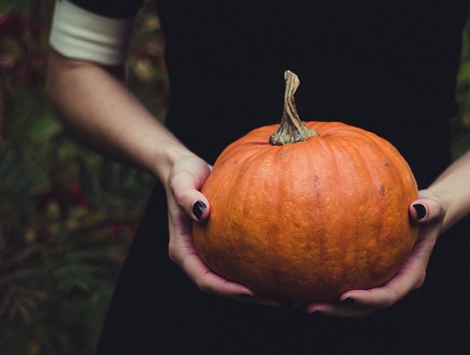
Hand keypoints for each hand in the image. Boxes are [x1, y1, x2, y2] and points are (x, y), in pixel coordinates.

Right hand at [164, 153, 279, 305]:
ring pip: (233, 279)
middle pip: (222, 287)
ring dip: (258, 289)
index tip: (250, 291)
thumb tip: (202, 212)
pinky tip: (284, 268)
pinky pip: (242, 263)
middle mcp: (196, 257)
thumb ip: (186, 196)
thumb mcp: (181, 181)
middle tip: (279, 300)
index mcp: (182, 251)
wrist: (187, 168)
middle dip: (249, 297)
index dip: (226, 289)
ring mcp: (210, 253)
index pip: (204, 279)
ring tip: (288, 293)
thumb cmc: (183, 174)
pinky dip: (259, 269)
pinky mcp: (223, 246)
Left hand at [306, 189, 446, 316]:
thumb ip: (430, 209)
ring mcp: (375, 281)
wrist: (420, 213)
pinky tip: (297, 281)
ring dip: (326, 305)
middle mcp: (391, 283)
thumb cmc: (427, 209)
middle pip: (364, 308)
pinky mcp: (362, 273)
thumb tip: (417, 210)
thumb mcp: (435, 206)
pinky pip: (340, 282)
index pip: (388, 295)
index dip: (368, 300)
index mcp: (410, 275)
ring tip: (296, 301)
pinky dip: (321, 285)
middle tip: (311, 307)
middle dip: (338, 311)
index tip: (346, 297)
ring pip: (349, 302)